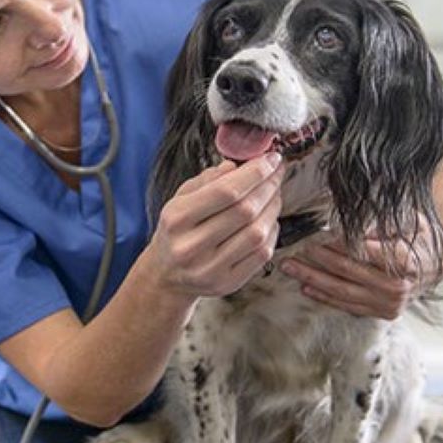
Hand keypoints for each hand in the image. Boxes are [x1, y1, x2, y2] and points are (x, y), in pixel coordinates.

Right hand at [143, 154, 285, 298]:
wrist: (166, 275)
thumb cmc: (176, 232)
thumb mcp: (180, 199)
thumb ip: (207, 180)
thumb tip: (237, 166)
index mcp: (177, 218)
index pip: (225, 191)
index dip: (255, 173)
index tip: (271, 159)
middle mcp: (191, 245)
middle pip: (245, 210)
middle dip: (268, 186)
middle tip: (276, 173)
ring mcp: (210, 268)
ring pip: (257, 232)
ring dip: (273, 208)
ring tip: (274, 194)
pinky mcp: (228, 283)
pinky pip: (262, 254)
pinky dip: (271, 231)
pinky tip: (268, 219)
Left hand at [279, 219, 442, 319]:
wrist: (437, 265)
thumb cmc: (417, 236)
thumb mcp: (407, 221)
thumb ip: (380, 223)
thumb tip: (349, 220)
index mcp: (405, 260)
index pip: (362, 251)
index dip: (336, 243)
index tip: (315, 235)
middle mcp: (398, 286)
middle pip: (348, 272)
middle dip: (317, 260)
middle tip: (293, 249)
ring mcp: (390, 304)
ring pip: (343, 291)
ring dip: (313, 279)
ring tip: (290, 268)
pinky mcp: (383, 314)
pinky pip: (348, 306)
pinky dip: (325, 297)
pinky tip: (305, 287)